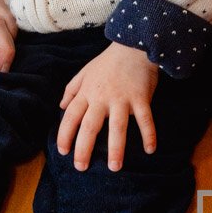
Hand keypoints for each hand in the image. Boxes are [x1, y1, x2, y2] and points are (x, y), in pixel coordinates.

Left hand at [57, 42, 158, 171]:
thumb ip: (72, 89)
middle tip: (82, 167)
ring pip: (117, 126)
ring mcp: (122, 98)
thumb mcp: (85, 71)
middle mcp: (102, 98)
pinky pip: (145, 119)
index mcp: (87, 92)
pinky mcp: (141, 97)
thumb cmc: (108, 61)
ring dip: (116, 148)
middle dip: (84, 149)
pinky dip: (148, 134)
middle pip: (90, 126)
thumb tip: (61, 106)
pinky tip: (150, 149)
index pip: (71, 117)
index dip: (65, 135)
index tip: (63, 152)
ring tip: (114, 167)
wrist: (134, 45)